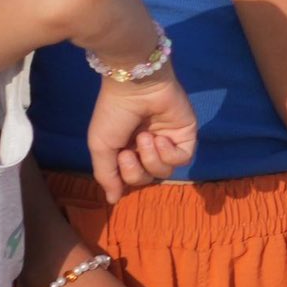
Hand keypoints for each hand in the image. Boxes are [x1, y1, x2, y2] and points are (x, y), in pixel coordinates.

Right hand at [86, 74, 199, 191]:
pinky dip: (170, 154)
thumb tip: (112, 201)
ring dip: (152, 159)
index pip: (131, 178)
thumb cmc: (113, 113)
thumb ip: (107, 176)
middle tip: (129, 151)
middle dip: (137, 170)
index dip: (126, 176)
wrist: (134, 85)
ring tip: (146, 138)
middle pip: (148, 178)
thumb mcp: (101, 147)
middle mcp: (147, 147)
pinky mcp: (186, 135)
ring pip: (165, 171)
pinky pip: (183, 159)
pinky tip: (161, 138)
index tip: (120, 157)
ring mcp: (168, 141)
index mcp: (126, 149)